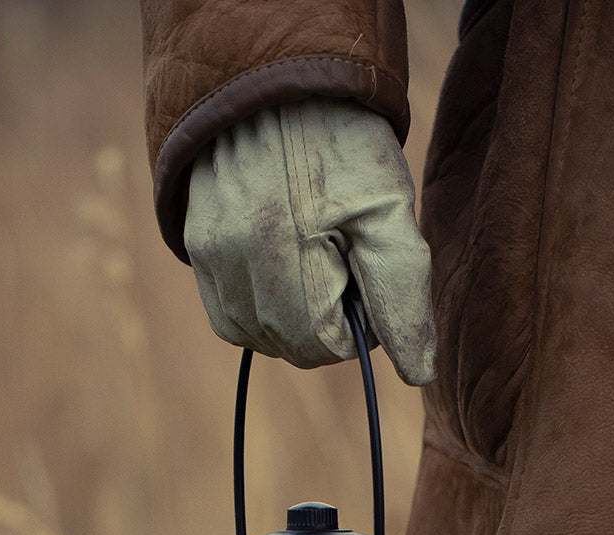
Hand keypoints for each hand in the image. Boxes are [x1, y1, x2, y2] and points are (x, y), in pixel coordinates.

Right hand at [184, 97, 435, 385]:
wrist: (278, 81)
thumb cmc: (344, 145)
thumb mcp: (390, 214)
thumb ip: (403, 297)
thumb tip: (418, 374)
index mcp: (288, 256)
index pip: (329, 347)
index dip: (359, 321)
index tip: (364, 272)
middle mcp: (237, 263)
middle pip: (292, 347)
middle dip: (325, 318)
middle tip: (339, 256)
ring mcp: (209, 258)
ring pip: (257, 338)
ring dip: (291, 316)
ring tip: (308, 253)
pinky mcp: (195, 250)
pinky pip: (227, 318)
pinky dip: (258, 307)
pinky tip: (278, 264)